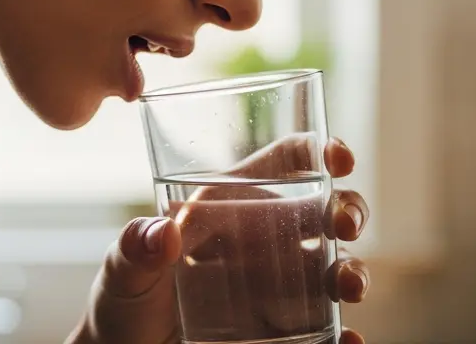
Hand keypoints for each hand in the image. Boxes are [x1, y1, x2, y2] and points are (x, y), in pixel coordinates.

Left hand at [69, 138, 369, 343]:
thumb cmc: (123, 302)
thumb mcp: (123, 273)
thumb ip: (135, 250)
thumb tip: (162, 232)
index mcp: (227, 208)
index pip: (280, 165)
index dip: (316, 150)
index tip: (337, 157)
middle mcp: (262, 243)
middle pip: (322, 212)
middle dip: (348, 209)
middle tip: (346, 225)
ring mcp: (278, 288)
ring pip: (334, 268)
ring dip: (353, 272)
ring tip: (349, 286)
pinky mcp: (283, 332)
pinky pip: (326, 330)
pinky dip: (344, 333)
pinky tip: (347, 337)